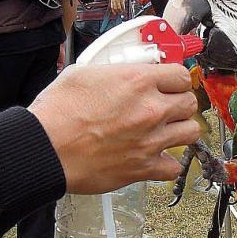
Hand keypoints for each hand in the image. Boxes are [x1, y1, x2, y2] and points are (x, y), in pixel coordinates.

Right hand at [28, 63, 200, 193]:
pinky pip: (173, 167)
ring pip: (190, 132)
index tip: (170, 84)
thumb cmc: (57, 112)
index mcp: (138, 81)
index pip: (180, 75)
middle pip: (189, 103)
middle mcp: (151, 109)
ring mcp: (151, 140)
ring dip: (180, 130)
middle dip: (179, 103)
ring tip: (165, 130)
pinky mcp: (144, 167)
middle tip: (166, 106)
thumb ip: (113, 70)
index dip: (175, 80)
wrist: (46, 148)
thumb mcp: (83, 72)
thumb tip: (121, 71)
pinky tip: (154, 157)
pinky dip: (166, 163)